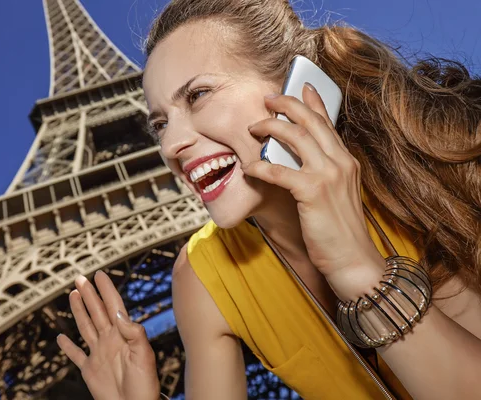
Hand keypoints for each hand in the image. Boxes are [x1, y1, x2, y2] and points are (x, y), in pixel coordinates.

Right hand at [57, 270, 159, 399]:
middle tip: (80, 278)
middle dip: (89, 294)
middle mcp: (110, 340)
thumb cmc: (144, 385)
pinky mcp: (90, 370)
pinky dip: (67, 347)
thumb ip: (134, 333)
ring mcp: (99, 354)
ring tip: (73, 295)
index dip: (106, 290)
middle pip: (97, 312)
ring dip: (79, 311)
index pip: (113, 306)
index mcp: (123, 335)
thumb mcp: (144, 356)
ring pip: (86, 327)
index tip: (99, 274)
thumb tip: (119, 313)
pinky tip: (61, 338)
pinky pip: (76, 355)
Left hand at [242, 85, 384, 298]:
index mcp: (346, 161)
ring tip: (252, 129)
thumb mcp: (337, 194)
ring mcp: (328, 175)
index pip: (327, 123)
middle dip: (285, 105)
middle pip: (310, 121)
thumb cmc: (339, 230)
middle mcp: (340, 162)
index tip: (300, 86)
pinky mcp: (312, 192)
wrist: (353, 259)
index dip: (313, 101)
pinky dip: (260, 166)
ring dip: (269, 128)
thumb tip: (297, 159)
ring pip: (295, 137)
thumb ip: (323, 172)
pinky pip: (279, 170)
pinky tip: (249, 167)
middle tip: (266, 100)